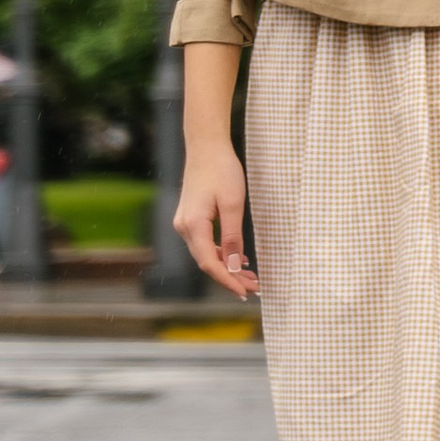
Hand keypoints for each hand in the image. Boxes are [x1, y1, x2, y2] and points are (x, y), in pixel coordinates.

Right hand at [175, 135, 257, 299]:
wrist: (206, 147)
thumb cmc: (222, 170)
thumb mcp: (232, 204)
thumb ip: (231, 236)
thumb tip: (232, 265)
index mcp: (193, 226)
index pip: (209, 264)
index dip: (227, 281)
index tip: (245, 293)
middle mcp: (184, 228)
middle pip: (206, 262)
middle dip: (230, 277)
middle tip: (254, 288)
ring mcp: (185, 223)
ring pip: (206, 254)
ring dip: (227, 267)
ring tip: (250, 277)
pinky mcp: (190, 218)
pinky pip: (204, 243)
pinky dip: (221, 253)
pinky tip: (238, 259)